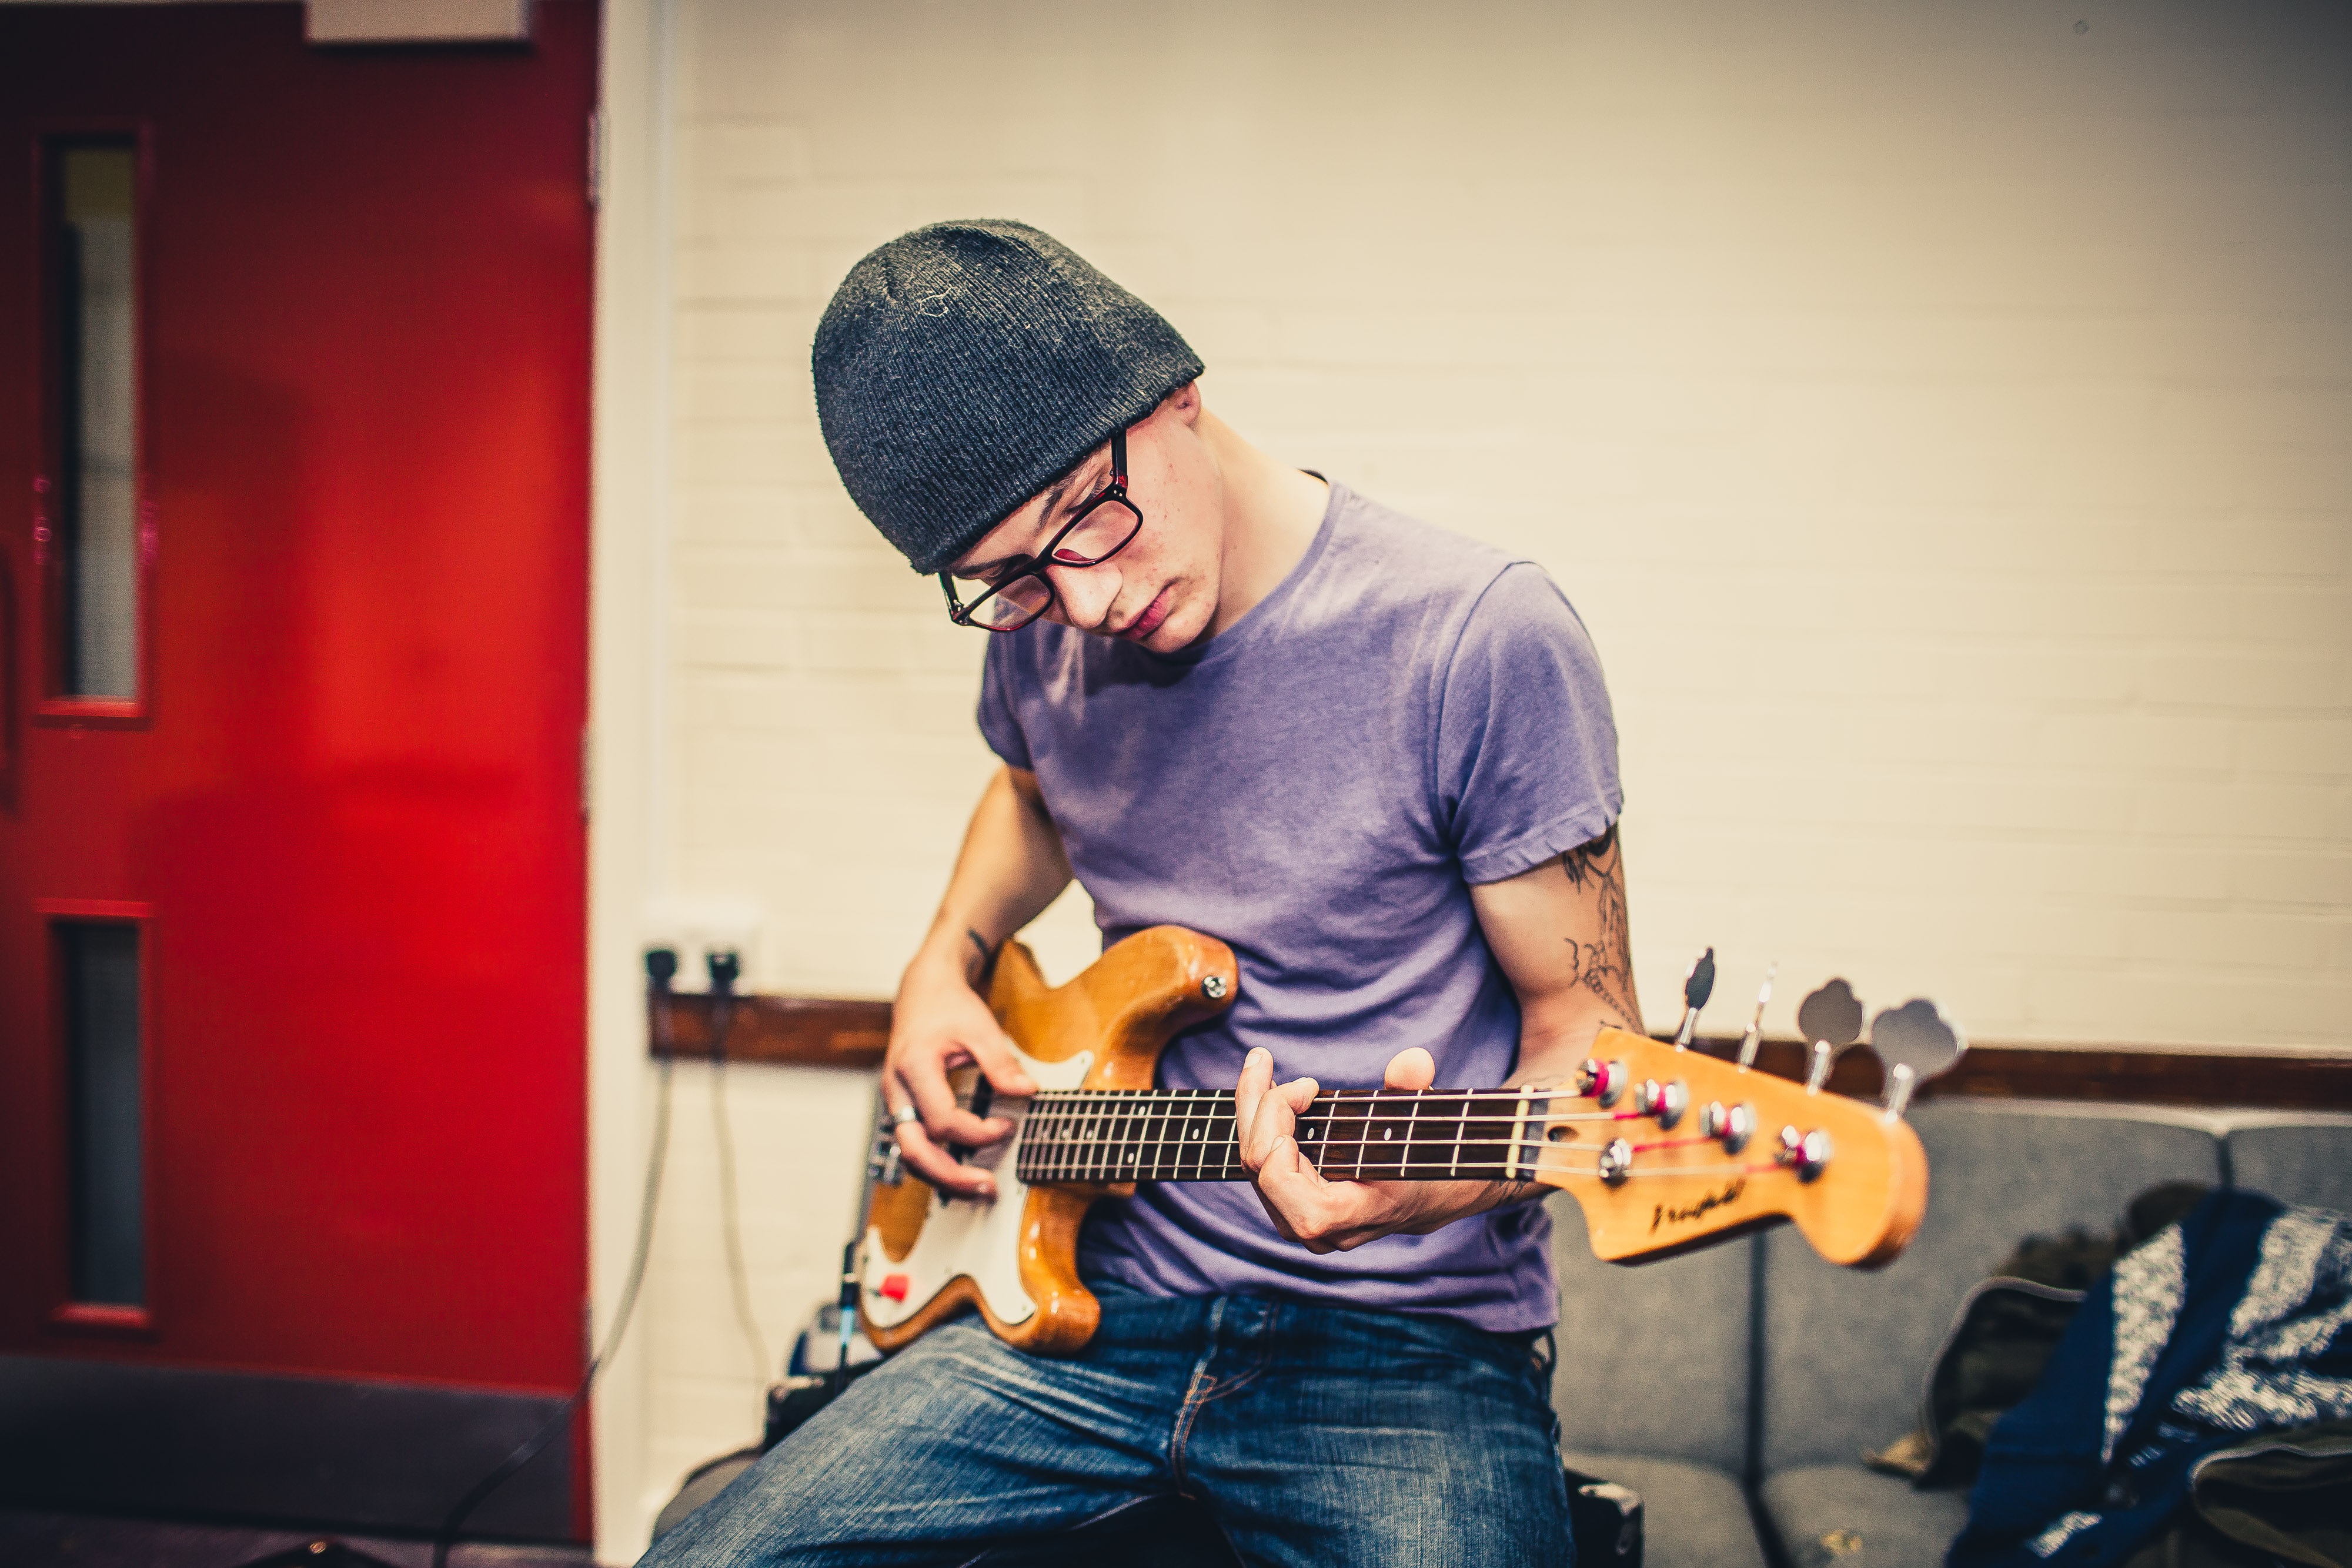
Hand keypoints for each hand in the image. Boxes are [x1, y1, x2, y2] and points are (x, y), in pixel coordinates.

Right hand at [883, 952, 1037, 1197]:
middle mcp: (897, 1090)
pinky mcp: (902, 1108)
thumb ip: (1001, 1063)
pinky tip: (963, 1170)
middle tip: (988, 1186)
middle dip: (951, 1176)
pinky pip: (914, 1145)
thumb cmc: (948, 1007)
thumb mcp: (980, 1027)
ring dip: (943, 1177)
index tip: (1008, 1124)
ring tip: (979, 1187)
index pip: (942, 1120)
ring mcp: (896, 1102)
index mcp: (914, 1067)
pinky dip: (936, 1162)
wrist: (922, 992)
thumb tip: (1027, 1092)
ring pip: (909, 1155)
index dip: (978, 1132)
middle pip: (914, 1150)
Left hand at [1234, 1046, 1534, 1253]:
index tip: (1308, 1088)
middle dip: (1257, 1106)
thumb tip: (1413, 1063)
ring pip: (1252, 1167)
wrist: (1438, 1194)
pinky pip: (1261, 1168)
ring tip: (1260, 1066)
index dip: (1275, 1134)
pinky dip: (1258, 1126)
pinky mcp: (1294, 1209)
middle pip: (1258, 1168)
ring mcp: (1303, 1224)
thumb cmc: (1431, 1156)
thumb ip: (1416, 1092)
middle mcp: (1320, 1230)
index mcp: (1349, 1215)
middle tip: (1264, 1059)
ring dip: (1252, 1111)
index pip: (1280, 1182)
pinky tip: (1263, 1091)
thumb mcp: (1426, 1121)